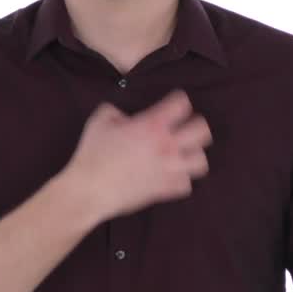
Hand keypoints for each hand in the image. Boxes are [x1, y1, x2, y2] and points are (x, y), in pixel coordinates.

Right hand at [62, 88, 211, 220]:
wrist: (90, 190)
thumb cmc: (92, 154)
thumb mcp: (99, 120)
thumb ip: (115, 111)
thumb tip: (122, 116)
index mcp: (152, 125)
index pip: (181, 104)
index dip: (178, 101)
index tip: (172, 105)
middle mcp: (167, 146)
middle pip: (202, 131)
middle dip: (195, 127)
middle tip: (183, 129)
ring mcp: (169, 169)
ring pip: (201, 160)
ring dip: (192, 155)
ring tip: (182, 154)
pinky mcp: (165, 190)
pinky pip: (187, 184)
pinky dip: (182, 179)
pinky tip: (172, 175)